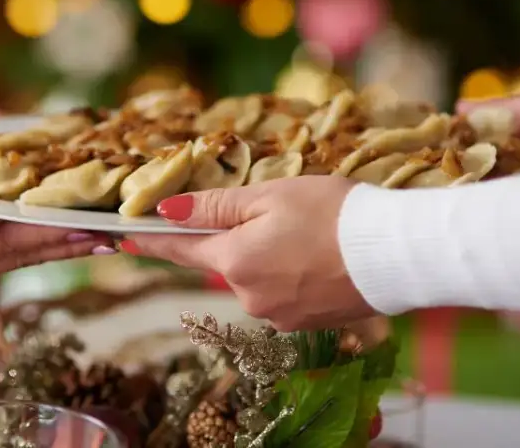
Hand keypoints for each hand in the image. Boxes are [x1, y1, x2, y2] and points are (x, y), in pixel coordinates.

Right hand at [0, 183, 115, 286]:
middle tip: (120, 229)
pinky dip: (42, 236)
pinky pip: (12, 246)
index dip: (57, 233)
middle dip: (76, 240)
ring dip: (66, 241)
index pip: (17, 241)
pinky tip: (61, 225)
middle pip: (33, 250)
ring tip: (105, 230)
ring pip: (27, 251)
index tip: (95, 225)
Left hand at [126, 177, 370, 331]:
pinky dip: (292, 275)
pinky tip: (322, 259)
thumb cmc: (335, 214)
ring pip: (256, 277)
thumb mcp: (271, 196)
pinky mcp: (302, 325)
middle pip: (226, 261)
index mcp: (233, 260)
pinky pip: (282, 294)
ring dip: (270, 257)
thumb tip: (168, 211)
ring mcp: (275, 315)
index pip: (179, 249)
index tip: (123, 237)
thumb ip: (216, 205)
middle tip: (283, 215)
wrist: (396, 254)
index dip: (151, 240)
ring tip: (313, 235)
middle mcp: (247, 295)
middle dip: (241, 239)